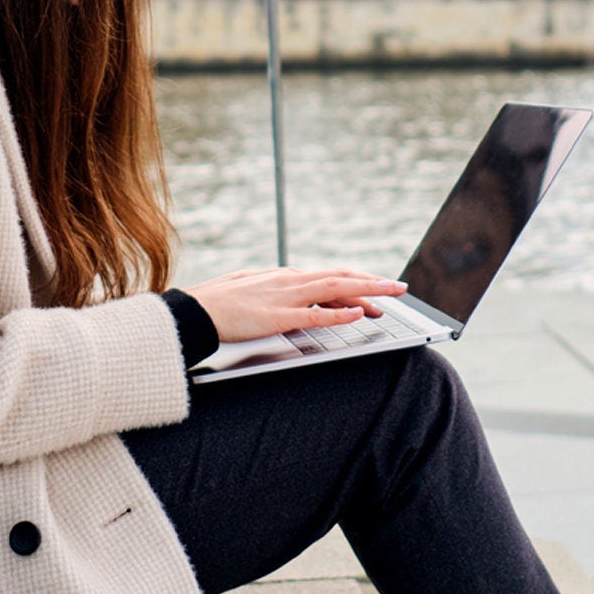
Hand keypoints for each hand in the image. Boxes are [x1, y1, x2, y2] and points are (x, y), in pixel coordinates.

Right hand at [184, 267, 407, 342]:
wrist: (194, 311)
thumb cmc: (218, 305)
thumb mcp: (251, 291)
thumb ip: (274, 292)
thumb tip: (292, 298)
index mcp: (284, 277)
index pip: (329, 277)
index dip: (357, 281)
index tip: (377, 287)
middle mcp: (289, 282)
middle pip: (340, 277)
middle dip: (372, 282)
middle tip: (399, 287)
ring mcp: (284, 298)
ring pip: (335, 289)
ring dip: (366, 290)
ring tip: (390, 294)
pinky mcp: (277, 317)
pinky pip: (314, 315)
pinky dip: (339, 314)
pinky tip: (357, 314)